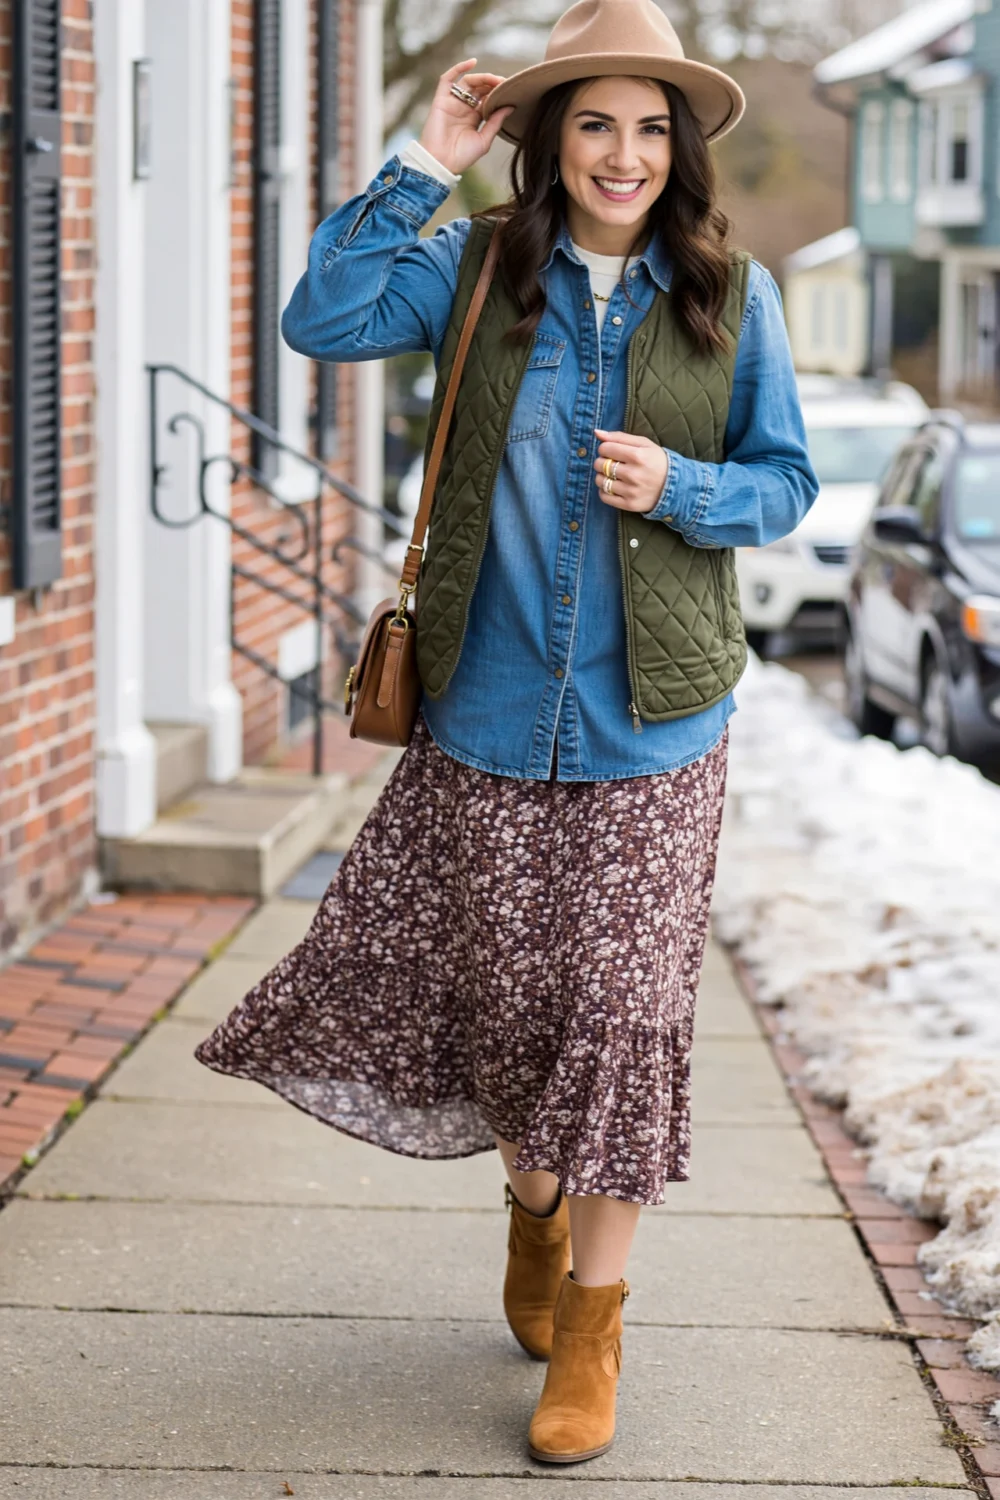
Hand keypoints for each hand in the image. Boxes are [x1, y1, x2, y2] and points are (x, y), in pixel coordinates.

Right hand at [418, 59, 511, 174]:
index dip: (498, 93)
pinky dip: (459, 68)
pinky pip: (448, 79)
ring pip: (468, 82)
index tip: (511, 90)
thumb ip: (496, 122)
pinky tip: (472, 63)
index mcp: (474, 118)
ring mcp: (452, 103)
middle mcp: (463, 108)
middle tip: (505, 83)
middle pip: (479, 89)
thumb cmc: (462, 157)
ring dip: (482, 77)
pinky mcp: (441, 100)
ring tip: (494, 79)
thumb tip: (511, 105)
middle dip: (492, 84)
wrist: (441, 163)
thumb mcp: (484, 140)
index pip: (487, 98)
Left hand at [593, 430, 668, 513]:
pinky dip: (604, 491)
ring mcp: (631, 491)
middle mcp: (633, 474)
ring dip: (602, 477)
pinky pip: (604, 497)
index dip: (605, 448)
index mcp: (637, 456)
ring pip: (600, 481)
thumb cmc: (657, 461)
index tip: (612, 451)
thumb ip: (619, 437)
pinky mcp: (629, 504)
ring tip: (612, 475)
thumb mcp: (644, 444)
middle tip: (611, 463)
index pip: (605, 448)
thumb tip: (597, 432)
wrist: (674, 486)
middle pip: (600, 464)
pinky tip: (613, 487)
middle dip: (602, 461)